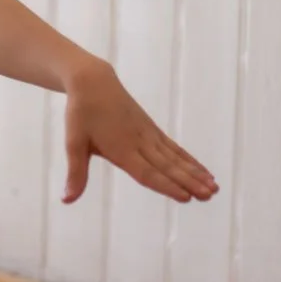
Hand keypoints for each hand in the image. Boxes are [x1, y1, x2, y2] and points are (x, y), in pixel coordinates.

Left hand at [61, 60, 217, 203]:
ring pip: (175, 157)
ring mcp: (148, 135)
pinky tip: (203, 170)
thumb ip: (76, 173)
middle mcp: (139, 142)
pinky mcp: (151, 129)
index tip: (186, 197)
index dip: (167, 186)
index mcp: (121, 149)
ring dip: (195, 172)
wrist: (92, 81)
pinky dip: (189, 160)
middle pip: (168, 166)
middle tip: (209, 196)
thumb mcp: (73, 143)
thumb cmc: (81, 114)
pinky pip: (174, 148)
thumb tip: (66, 200)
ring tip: (214, 187)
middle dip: (190, 182)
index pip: (147, 172)